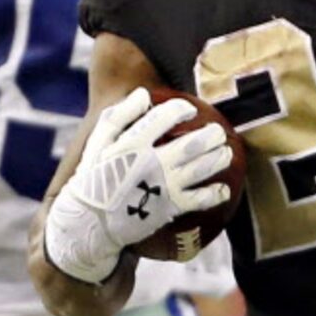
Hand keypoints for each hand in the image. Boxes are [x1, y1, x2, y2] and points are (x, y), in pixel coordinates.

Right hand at [43, 88, 232, 284]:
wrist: (90, 221)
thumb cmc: (93, 177)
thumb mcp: (97, 142)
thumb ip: (119, 115)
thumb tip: (143, 94)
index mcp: (132, 143)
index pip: (165, 116)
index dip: (182, 109)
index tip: (190, 110)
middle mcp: (151, 162)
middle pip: (192, 143)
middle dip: (212, 135)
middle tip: (219, 133)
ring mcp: (163, 185)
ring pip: (201, 168)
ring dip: (219, 159)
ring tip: (226, 153)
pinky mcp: (170, 207)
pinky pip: (200, 199)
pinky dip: (215, 194)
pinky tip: (223, 190)